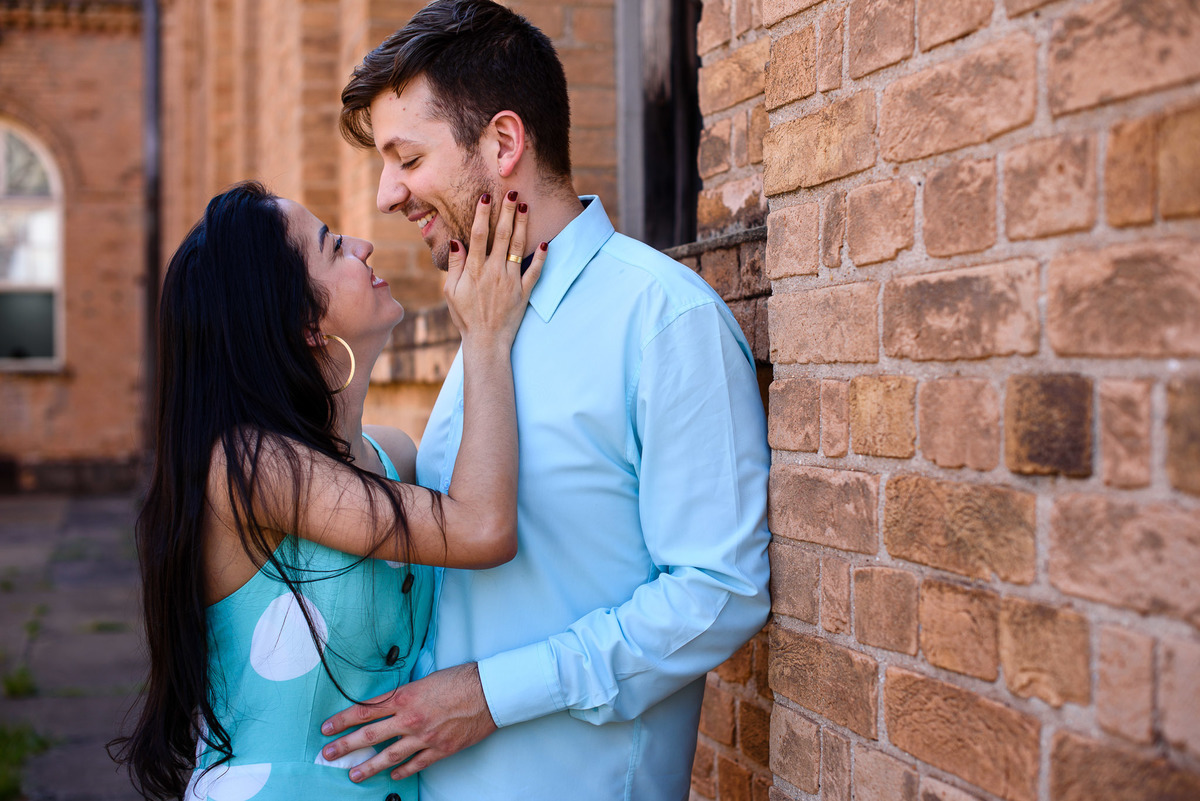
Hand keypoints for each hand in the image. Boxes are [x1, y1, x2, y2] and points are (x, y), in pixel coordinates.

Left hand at [319, 662, 496, 782]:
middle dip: (345, 746)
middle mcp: (409, 719)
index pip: (365, 710)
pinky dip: (402, 771)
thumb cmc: (459, 680)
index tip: (327, 728)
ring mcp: (424, 737)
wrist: (488, 692)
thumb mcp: (424, 680)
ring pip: (388, 756)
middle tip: (328, 754)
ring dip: (368, 767)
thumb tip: (387, 704)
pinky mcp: (440, 749)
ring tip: (354, 774)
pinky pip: (416, 764)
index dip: (343, 720)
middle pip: (370, 735)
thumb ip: (404, 695)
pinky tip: (393, 776)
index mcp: (404, 697)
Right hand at [443, 191, 544, 347]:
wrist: (486, 341)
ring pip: (519, 248)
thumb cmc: (465, 316)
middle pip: (502, 235)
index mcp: (474, 270)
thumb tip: (457, 241)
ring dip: (523, 225)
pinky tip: (546, 242)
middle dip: (508, 212)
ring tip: (526, 207)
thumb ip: (455, 265)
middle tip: (513, 192)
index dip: (483, 214)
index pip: (479, 235)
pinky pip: (534, 271)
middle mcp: (494, 272)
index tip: (486, 197)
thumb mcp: (451, 291)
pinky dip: (540, 257)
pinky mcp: (524, 292)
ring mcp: (511, 281)